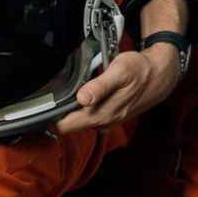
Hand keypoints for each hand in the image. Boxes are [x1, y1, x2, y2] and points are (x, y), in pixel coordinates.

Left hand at [56, 46, 181, 133]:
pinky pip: (88, 116)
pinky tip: (79, 94)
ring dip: (69, 109)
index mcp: (102, 114)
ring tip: (61, 92)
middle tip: (45, 96)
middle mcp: (104, 121)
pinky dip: (80, 107)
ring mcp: (107, 120)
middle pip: (69, 125)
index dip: (50, 119)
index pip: (66, 126)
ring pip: (78, 120)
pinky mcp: (110, 115)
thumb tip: (82, 99)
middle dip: (56, 113)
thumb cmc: (140, 70)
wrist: (160, 74)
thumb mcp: (119, 71)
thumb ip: (99, 86)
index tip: (37, 108)